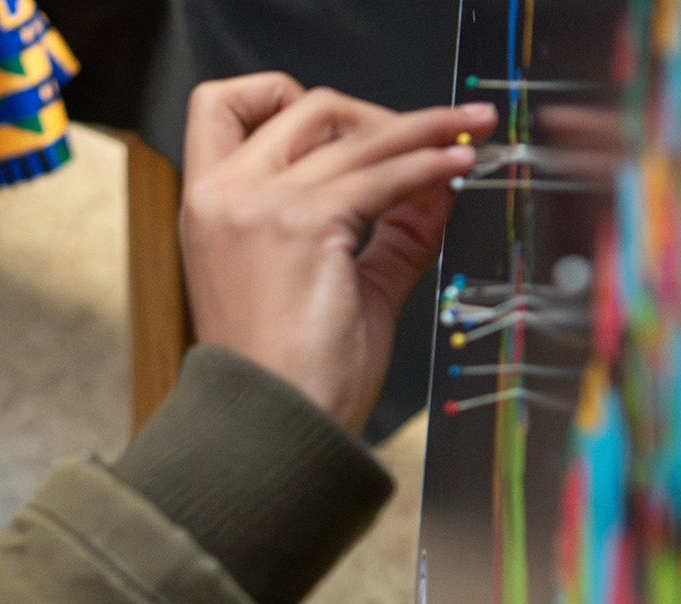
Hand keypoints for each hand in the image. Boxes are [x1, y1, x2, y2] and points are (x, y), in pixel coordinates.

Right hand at [179, 74, 495, 431]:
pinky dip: (430, 163)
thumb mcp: (340, 285)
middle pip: (302, 106)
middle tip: (429, 132)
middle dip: (373, 113)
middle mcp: (222, 196)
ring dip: (423, 128)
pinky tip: (461, 165)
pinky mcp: (305, 224)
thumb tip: (435, 182)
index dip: (283, 97)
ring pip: (353, 134)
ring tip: (471, 131)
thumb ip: (386, 230)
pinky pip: (383, 176)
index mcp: (209, 208)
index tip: (347, 122)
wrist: (274, 430)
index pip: (226, 107)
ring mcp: (258, 205)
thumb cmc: (290, 379)